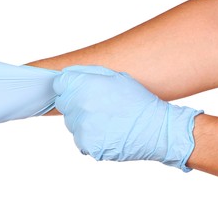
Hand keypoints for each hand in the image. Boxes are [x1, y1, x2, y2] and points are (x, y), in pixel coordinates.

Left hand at [53, 65, 202, 170]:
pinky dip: (91, 139)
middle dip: (76, 104)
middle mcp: (79, 104)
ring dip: (84, 123)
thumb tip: (66, 74)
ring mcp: (82, 126)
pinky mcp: (87, 144)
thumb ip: (87, 73)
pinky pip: (80, 141)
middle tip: (99, 108)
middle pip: (63, 104)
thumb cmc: (138, 101)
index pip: (60, 84)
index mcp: (85, 84)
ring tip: (107, 121)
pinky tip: (108, 134)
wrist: (157, 130)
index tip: (80, 91)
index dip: (70, 87)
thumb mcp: (115, 77)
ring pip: (71, 124)